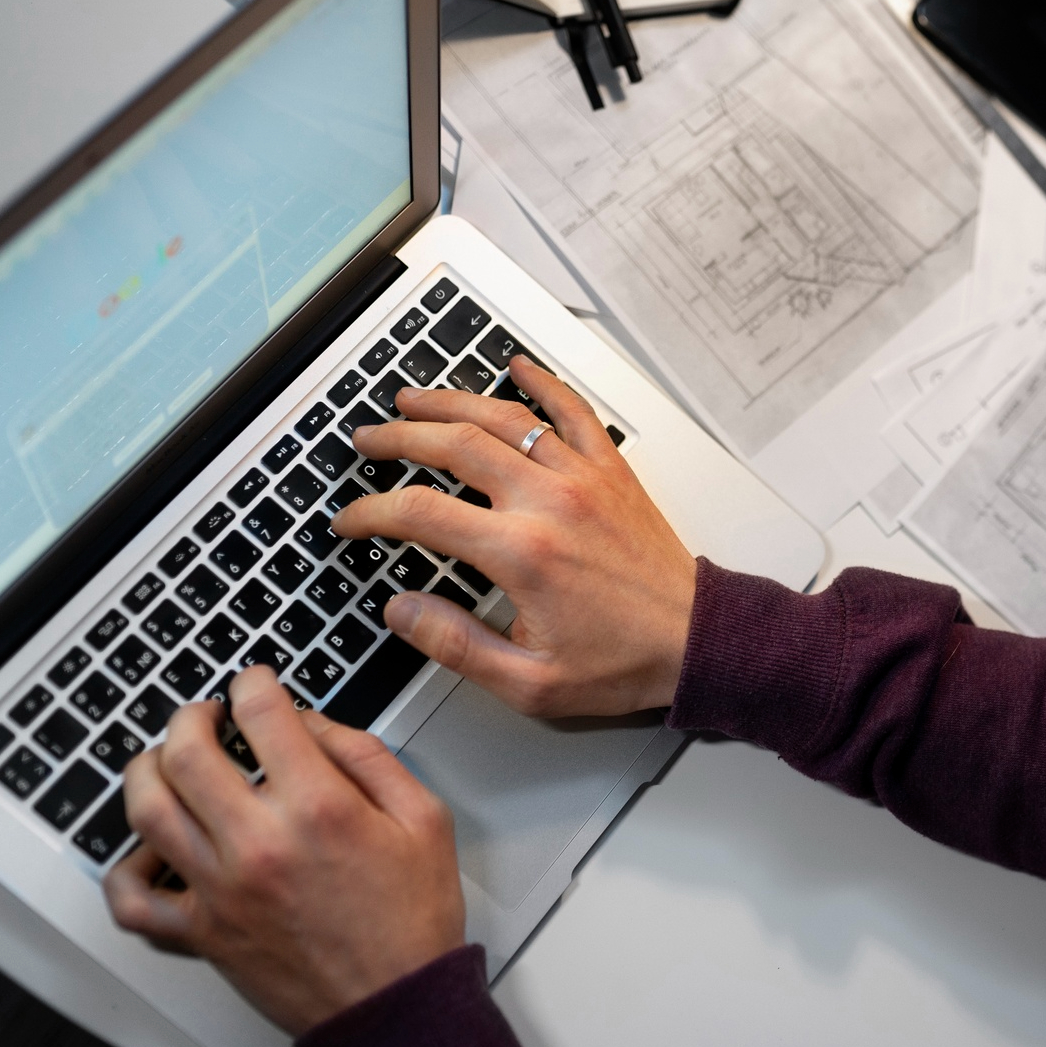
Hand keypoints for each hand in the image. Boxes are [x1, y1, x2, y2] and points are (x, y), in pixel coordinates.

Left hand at [103, 668, 465, 1035]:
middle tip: (205, 713)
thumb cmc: (412, 921)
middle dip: (190, 715)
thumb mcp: (423, 818)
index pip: (262, 715)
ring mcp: (220, 890)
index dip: (255, 684)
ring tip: (166, 761)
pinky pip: (133, 899)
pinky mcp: (202, 933)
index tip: (255, 684)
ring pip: (147, 810)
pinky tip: (149, 849)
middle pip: (185, 752)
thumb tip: (313, 725)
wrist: (395, 1006)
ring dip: (147, 770)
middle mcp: (259, 844)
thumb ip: (367, 758)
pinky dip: (126, 870)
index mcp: (318, 808)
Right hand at [332, 356, 697, 717]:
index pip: (421, 514)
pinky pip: (574, 411)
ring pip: (506, 417)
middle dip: (399, 438)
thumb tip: (401, 609)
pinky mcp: (612, 471)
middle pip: (454, 445)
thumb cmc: (621, 662)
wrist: (694, 641)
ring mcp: (583, 478)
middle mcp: (550, 502)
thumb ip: (456, 644)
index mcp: (522, 553)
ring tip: (411, 399)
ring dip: (452, 401)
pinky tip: (517, 364)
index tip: (351, 521)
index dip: (371, 513)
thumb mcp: (529, 682)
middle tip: (366, 440)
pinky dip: (543, 382)